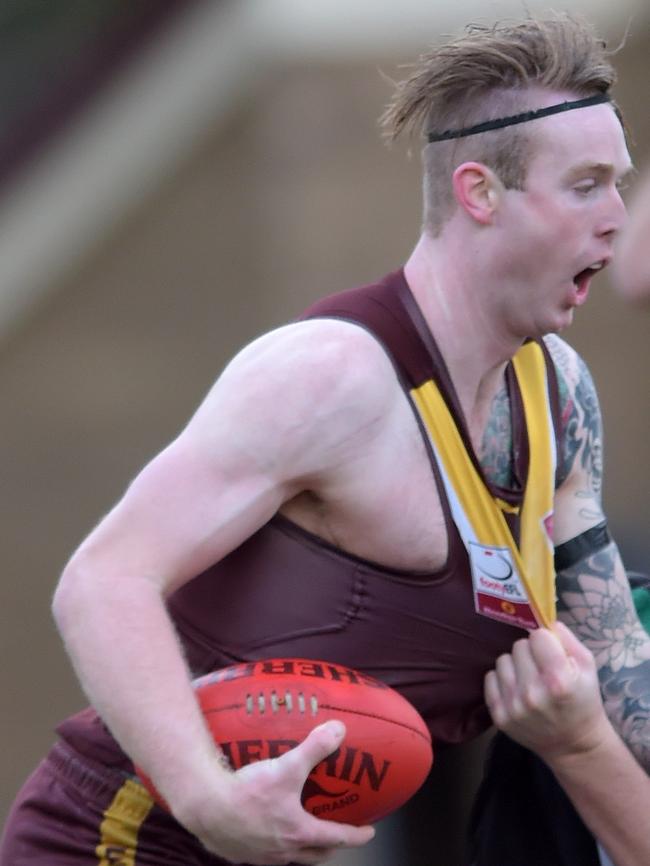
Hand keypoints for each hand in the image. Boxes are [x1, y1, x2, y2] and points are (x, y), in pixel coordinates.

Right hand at [173, 720, 374, 864]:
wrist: (206, 807)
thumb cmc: (248, 792)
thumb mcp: (287, 767)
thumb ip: (314, 748)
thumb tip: (339, 730)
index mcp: (299, 833)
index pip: (336, 838)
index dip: (356, 835)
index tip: (369, 831)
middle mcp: (282, 851)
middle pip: (314, 855)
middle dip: (329, 847)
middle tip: (337, 836)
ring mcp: (260, 857)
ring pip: (289, 857)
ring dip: (300, 847)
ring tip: (300, 831)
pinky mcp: (239, 854)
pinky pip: (262, 854)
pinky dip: (272, 844)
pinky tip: (264, 829)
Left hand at [484, 622, 608, 759]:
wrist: (573, 744)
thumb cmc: (583, 701)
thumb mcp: (588, 667)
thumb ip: (567, 639)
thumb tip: (545, 621)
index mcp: (558, 680)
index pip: (537, 636)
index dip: (546, 641)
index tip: (551, 652)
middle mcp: (532, 693)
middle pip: (518, 646)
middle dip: (530, 652)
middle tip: (541, 667)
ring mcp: (513, 706)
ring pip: (502, 660)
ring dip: (515, 665)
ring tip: (529, 678)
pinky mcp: (499, 715)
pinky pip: (490, 678)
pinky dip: (502, 679)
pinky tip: (517, 689)